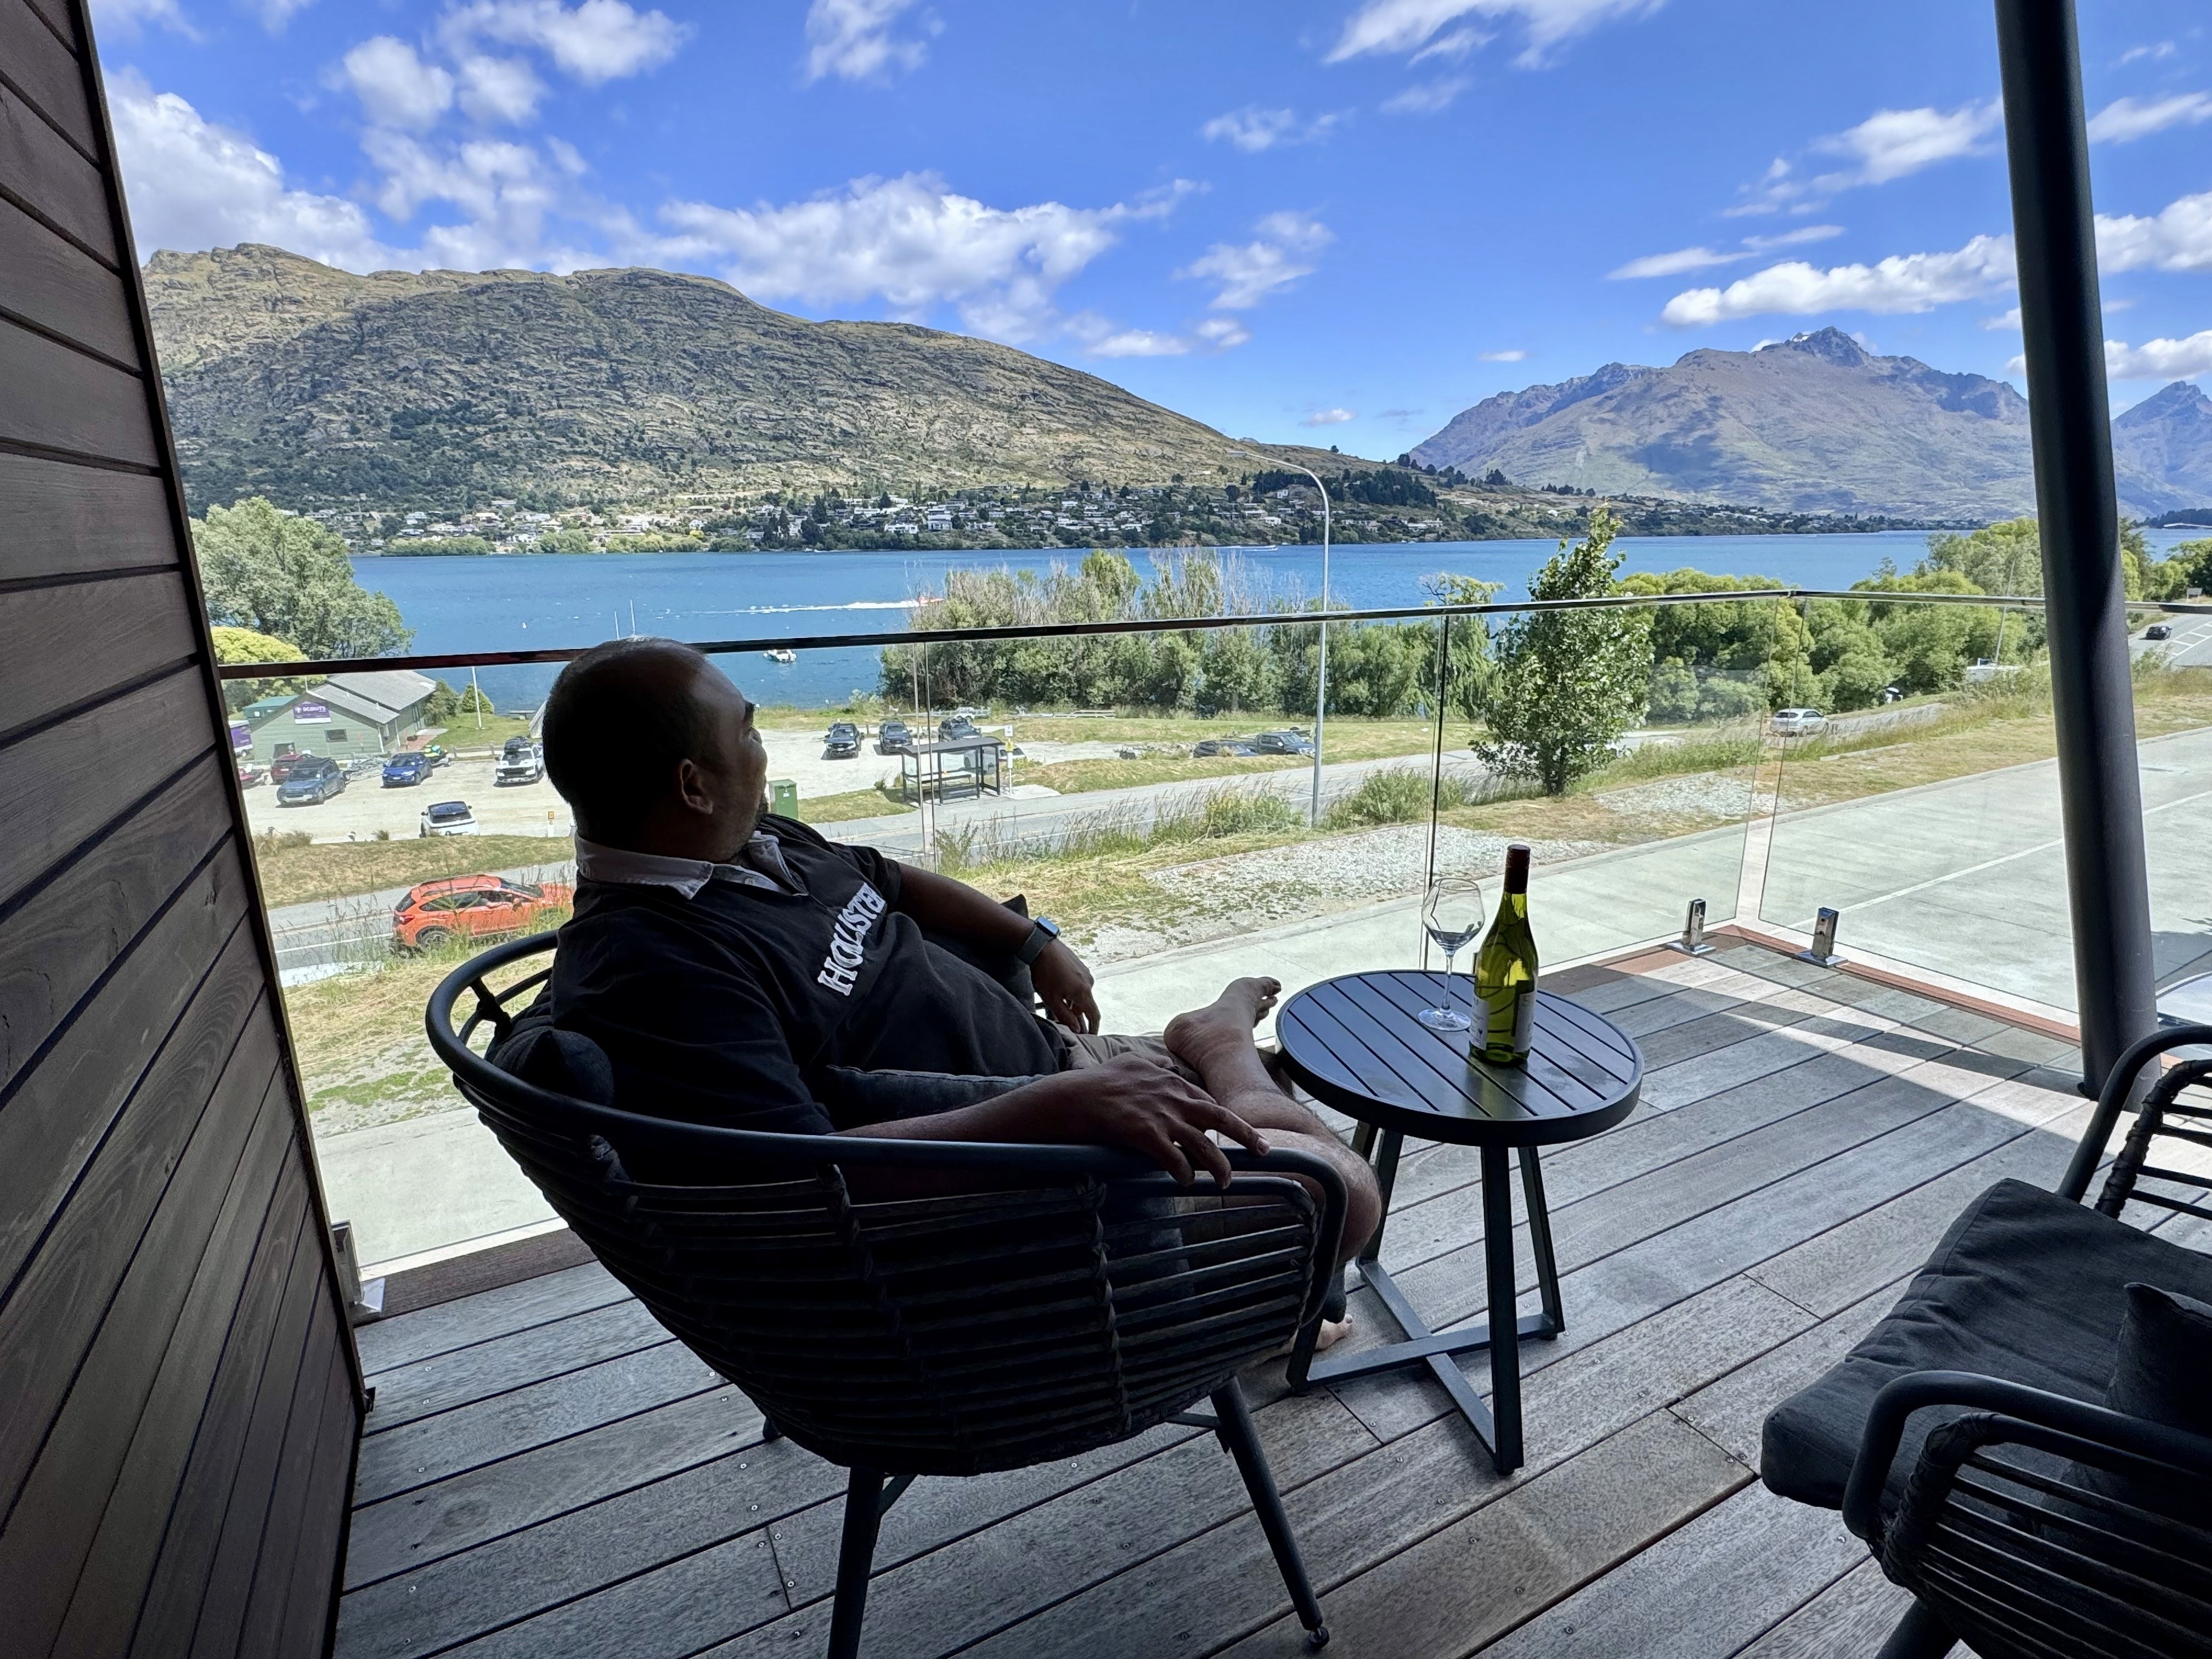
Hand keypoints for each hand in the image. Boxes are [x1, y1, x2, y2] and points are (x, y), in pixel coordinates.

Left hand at [1031, 937, 1099, 1033]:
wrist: (1041, 946)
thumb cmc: (1044, 973)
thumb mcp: (1051, 999)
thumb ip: (1065, 1016)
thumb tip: (1077, 1029)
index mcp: (1084, 993)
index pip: (1094, 1016)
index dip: (1094, 1028)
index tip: (1091, 1036)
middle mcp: (1089, 983)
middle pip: (1086, 1005)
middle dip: (1077, 1014)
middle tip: (1063, 1019)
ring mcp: (1086, 972)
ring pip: (1082, 994)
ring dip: (1073, 1001)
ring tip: (1057, 1000)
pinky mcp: (1081, 966)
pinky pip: (1080, 984)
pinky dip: (1072, 991)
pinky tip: (1059, 988)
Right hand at [1037, 1056, 1266, 1187]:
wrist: (1074, 1096)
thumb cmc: (1098, 1081)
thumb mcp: (1130, 1060)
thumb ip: (1151, 1061)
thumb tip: (1162, 1059)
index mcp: (1171, 1080)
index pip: (1208, 1101)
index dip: (1223, 1120)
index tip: (1236, 1131)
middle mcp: (1173, 1097)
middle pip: (1219, 1117)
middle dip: (1246, 1135)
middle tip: (1265, 1150)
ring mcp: (1162, 1116)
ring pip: (1203, 1144)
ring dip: (1219, 1166)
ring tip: (1225, 1182)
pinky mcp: (1146, 1135)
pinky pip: (1174, 1160)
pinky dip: (1184, 1173)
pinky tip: (1186, 1183)